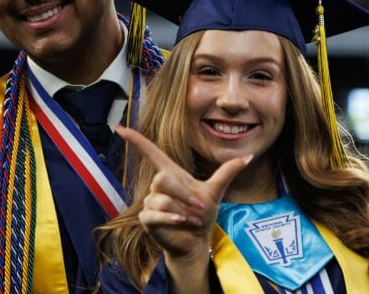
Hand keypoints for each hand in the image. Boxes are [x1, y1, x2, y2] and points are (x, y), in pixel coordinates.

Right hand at [116, 126, 250, 259]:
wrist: (196, 241)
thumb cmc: (202, 214)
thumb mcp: (215, 192)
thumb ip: (227, 172)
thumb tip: (248, 156)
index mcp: (171, 174)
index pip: (151, 152)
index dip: (136, 140)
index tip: (119, 128)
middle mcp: (157, 186)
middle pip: (162, 178)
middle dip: (183, 194)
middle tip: (199, 207)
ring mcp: (150, 202)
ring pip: (162, 199)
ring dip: (182, 210)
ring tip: (192, 219)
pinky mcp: (147, 218)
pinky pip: (156, 214)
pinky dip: (173, 219)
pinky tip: (183, 223)